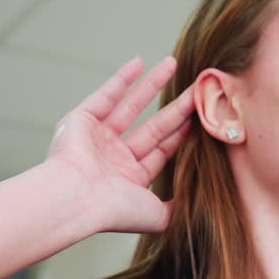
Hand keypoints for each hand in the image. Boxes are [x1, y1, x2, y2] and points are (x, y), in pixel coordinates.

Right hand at [45, 55, 194, 234]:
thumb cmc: (114, 211)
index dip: (182, 133)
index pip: (162, 151)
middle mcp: (113, 159)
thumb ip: (179, 208)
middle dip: (176, 107)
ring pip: (132, 106)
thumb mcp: (158, 216)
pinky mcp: (81, 120)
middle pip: (153, 126)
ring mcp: (97, 138)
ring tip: (173, 64)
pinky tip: (140, 61)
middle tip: (196, 88)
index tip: (202, 115)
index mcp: (129, 180)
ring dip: (152, 85)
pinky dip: (122, 78)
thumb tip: (199, 205)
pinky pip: (106, 94)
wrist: (76, 198)